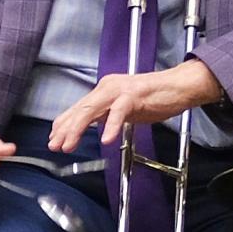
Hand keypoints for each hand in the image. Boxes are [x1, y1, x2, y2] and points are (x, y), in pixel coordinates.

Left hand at [48, 60, 222, 152]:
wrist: (179, 86)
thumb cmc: (155, 97)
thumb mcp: (124, 109)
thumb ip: (107, 115)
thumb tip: (90, 125)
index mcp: (104, 91)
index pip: (78, 108)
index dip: (63, 123)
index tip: (53, 138)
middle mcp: (108, 87)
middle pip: (80, 109)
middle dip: (65, 129)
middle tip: (55, 145)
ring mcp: (120, 90)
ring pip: (92, 109)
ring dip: (77, 128)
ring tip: (69, 145)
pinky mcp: (135, 95)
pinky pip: (119, 112)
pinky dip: (111, 126)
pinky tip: (106, 139)